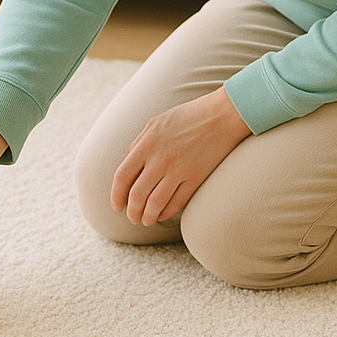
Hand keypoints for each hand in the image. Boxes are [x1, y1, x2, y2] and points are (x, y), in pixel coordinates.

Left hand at [111, 87, 250, 226]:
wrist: (221, 116)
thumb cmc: (188, 116)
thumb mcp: (156, 122)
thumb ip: (140, 142)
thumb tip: (128, 160)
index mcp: (147, 144)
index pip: (122, 176)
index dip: (116, 195)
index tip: (116, 206)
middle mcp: (160, 159)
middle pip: (137, 194)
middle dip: (132, 211)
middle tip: (132, 218)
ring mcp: (178, 170)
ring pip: (155, 203)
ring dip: (148, 216)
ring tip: (146, 220)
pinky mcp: (195, 179)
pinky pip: (176, 203)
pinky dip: (166, 212)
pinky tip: (162, 214)